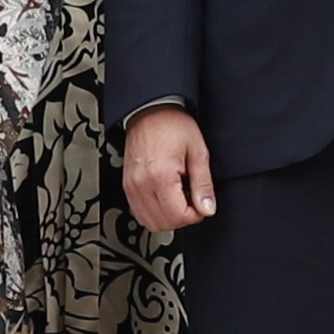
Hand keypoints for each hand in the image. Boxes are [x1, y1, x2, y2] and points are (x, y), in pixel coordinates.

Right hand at [122, 104, 216, 237]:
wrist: (150, 111)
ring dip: (167, 217)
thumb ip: (203, 184)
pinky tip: (165, 197)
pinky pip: (139, 212)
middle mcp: (141, 184)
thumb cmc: (173, 125)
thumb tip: (207, 208)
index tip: (201, 204)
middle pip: (163, 223)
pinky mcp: (127, 185)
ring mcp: (131, 186)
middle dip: (182, 217)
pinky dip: (154, 212)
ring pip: (149, 222)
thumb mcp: (198, 152)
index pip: (178, 216)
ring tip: (178, 198)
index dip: (196, 215)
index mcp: (161, 175)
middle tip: (191, 200)